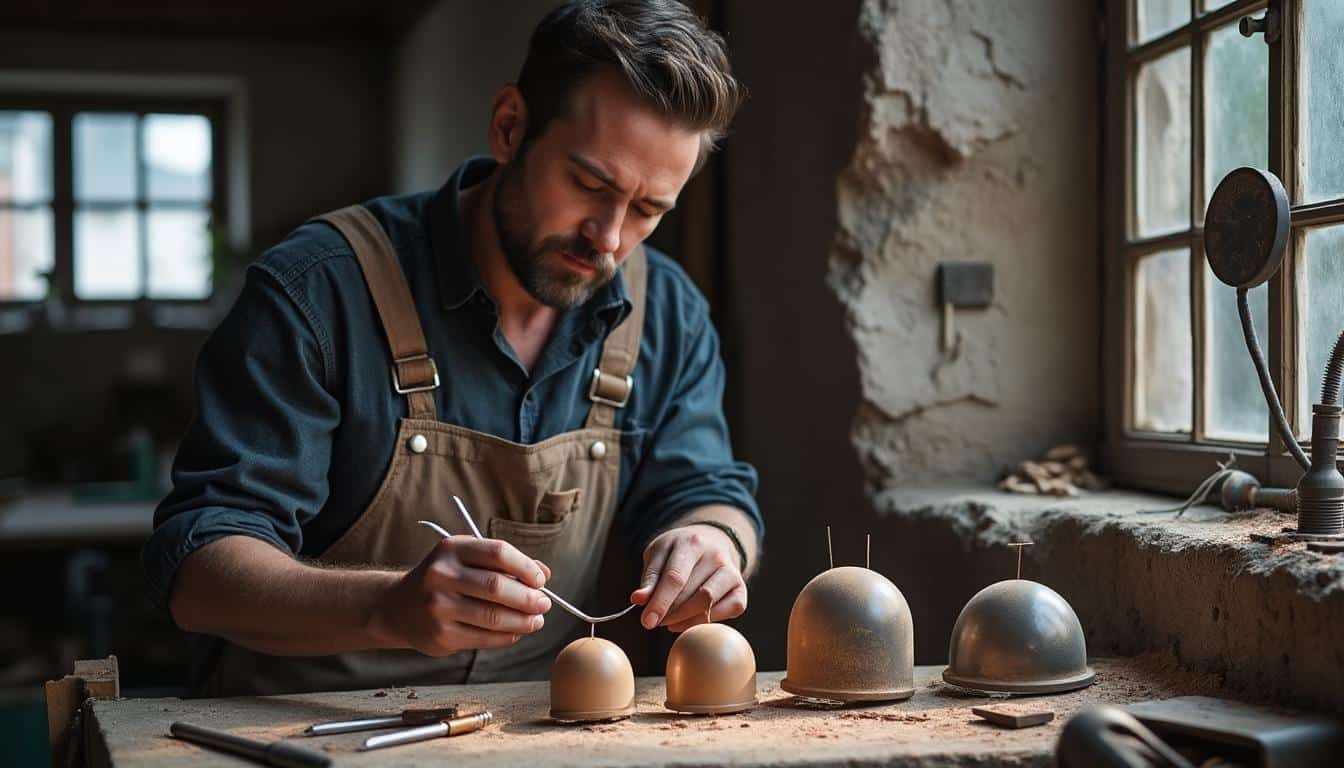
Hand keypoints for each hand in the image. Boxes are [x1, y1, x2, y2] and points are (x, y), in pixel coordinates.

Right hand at [368, 536, 552, 654]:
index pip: (498, 553)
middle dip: (529, 598)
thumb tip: (543, 574)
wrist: (398, 608)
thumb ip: (504, 564)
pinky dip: (507, 636)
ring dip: (523, 621)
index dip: (526, 567)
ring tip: (537, 620)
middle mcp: (441, 575)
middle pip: (497, 587)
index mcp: (451, 549)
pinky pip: (484, 638)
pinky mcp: (440, 635)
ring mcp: (438, 607)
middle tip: (545, 604)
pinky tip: (517, 631)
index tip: (541, 580)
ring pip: (493, 616)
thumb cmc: (445, 580)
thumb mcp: (467, 560)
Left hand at [630, 524, 745, 631]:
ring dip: (685, 619)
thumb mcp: (659, 554)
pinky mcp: (741, 589)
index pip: (675, 577)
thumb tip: (638, 600)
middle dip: (670, 613)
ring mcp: (732, 571)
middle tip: (656, 620)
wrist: (712, 542)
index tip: (646, 622)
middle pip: (691, 593)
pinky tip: (689, 620)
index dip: (660, 602)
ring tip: (669, 621)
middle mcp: (716, 555)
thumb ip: (650, 578)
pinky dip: (704, 621)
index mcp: (691, 542)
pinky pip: (726, 612)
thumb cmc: (679, 552)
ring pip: (708, 603)